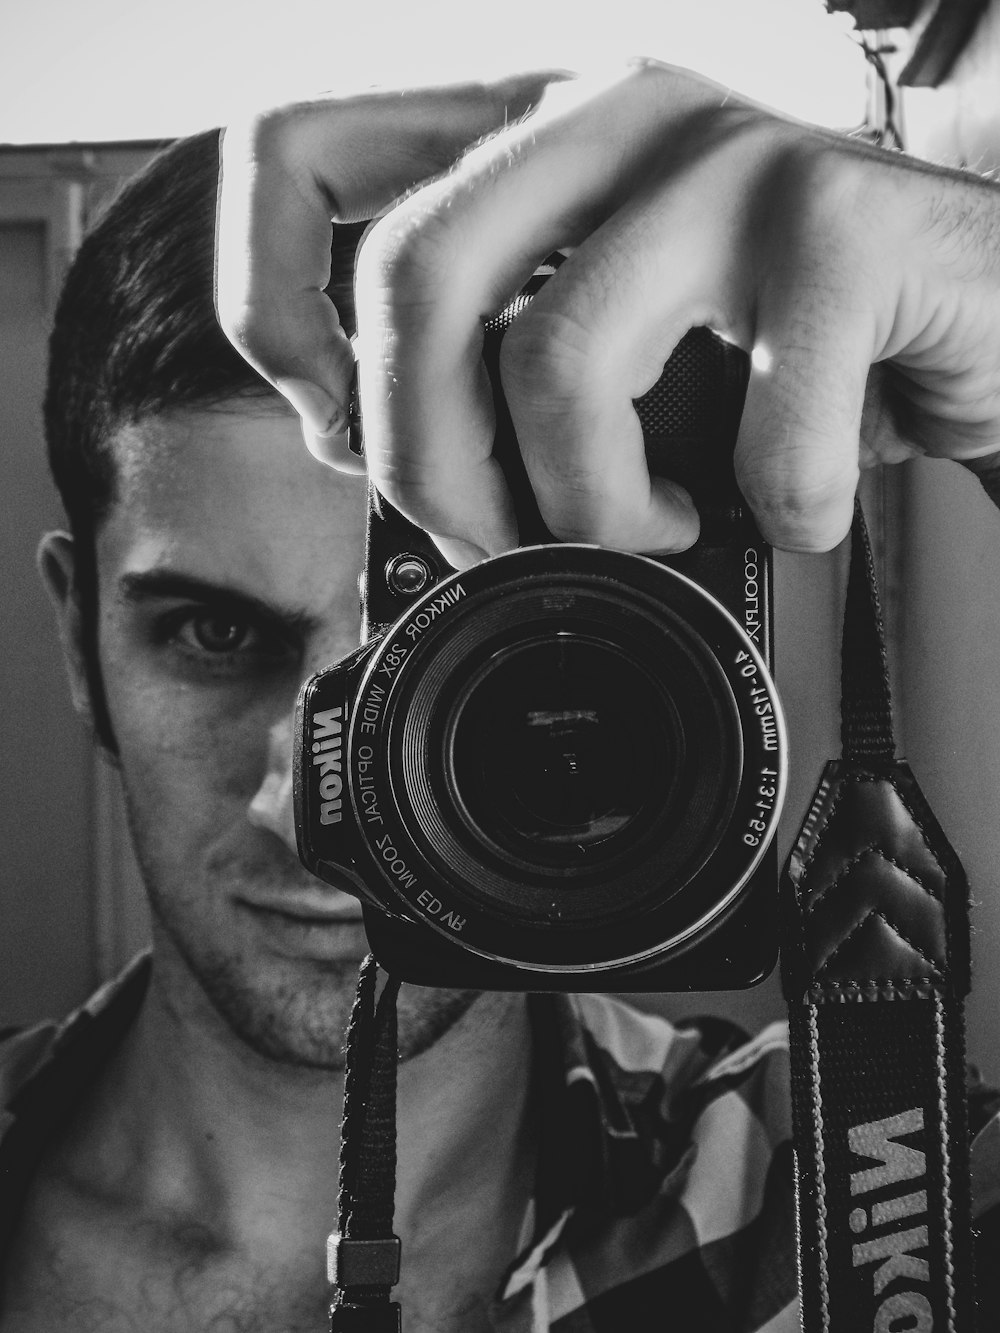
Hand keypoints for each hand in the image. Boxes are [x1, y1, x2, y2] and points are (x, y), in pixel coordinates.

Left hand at [218, 61, 999, 561]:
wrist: (984, 325)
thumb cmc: (788, 351)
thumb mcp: (614, 358)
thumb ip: (495, 386)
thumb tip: (386, 470)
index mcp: (532, 140)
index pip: (301, 156)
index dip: (269, 304)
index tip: (332, 426)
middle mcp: (612, 118)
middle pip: (408, 284)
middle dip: (435, 469)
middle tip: (508, 540)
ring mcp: (726, 158)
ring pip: (552, 362)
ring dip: (598, 512)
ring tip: (663, 526)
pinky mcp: (840, 226)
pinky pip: (747, 437)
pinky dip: (771, 516)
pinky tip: (799, 503)